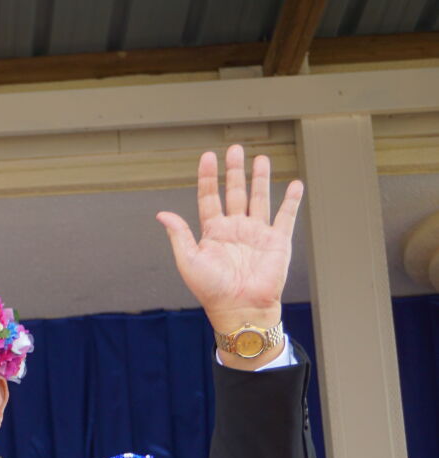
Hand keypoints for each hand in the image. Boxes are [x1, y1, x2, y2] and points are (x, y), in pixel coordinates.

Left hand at [157, 144, 304, 360]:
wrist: (240, 308)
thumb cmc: (211, 290)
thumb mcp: (188, 261)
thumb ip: (179, 236)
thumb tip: (162, 214)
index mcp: (213, 232)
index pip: (209, 197)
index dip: (208, 177)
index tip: (207, 157)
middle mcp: (235, 229)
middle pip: (235, 192)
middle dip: (235, 171)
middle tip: (235, 149)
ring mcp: (257, 233)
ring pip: (260, 198)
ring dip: (261, 178)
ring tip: (261, 158)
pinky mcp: (278, 240)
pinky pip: (286, 215)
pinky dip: (292, 199)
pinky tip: (295, 183)